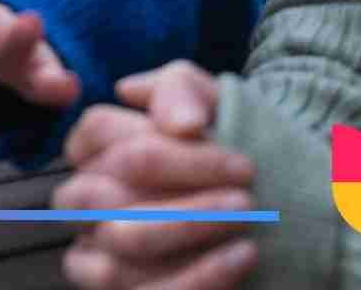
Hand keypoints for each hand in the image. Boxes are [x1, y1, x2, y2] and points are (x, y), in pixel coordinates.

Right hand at [54, 61, 255, 288]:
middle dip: (177, 190)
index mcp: (94, 147)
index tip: (241, 163)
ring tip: (248, 221)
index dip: (170, 148)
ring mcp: (98, 252)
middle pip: (100, 190)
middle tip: (246, 195)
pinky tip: (242, 256)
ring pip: (121, 243)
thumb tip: (164, 113)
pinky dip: (198, 276)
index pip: (98, 132)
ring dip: (190, 228)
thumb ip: (178, 89)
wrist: (276, 206)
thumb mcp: (210, 102)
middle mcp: (84, 201)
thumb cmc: (228, 147)